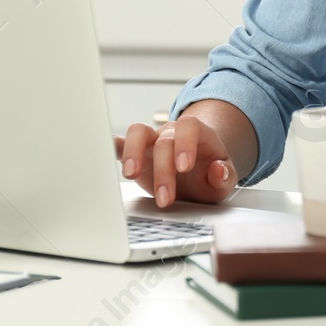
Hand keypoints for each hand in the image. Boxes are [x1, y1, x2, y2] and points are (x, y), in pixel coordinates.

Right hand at [115, 109, 239, 207]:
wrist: (197, 175)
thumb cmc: (209, 175)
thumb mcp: (224, 181)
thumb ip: (225, 176)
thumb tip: (218, 169)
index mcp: (198, 135)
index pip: (189, 127)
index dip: (185, 144)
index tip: (184, 167)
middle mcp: (172, 133)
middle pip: (164, 142)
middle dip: (163, 172)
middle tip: (165, 199)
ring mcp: (152, 141)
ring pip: (138, 132)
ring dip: (132, 153)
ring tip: (130, 175)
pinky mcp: (136, 153)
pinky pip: (120, 143)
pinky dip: (111, 147)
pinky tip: (101, 155)